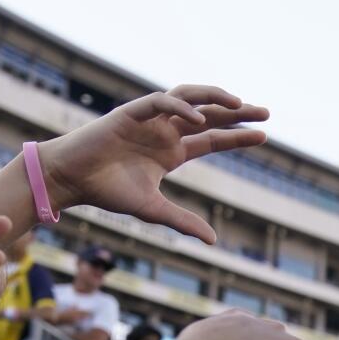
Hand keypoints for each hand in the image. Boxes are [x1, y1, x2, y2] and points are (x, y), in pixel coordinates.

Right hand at [38, 85, 269, 243]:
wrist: (72, 180)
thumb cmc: (107, 192)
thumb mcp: (153, 210)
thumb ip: (183, 222)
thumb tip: (213, 241)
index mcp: (172, 151)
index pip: (212, 138)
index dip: (238, 136)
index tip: (264, 135)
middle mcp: (165, 131)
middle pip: (209, 115)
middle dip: (237, 112)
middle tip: (266, 111)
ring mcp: (149, 120)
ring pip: (188, 98)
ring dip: (214, 98)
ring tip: (239, 104)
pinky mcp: (131, 112)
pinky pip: (161, 102)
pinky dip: (180, 107)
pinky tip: (198, 119)